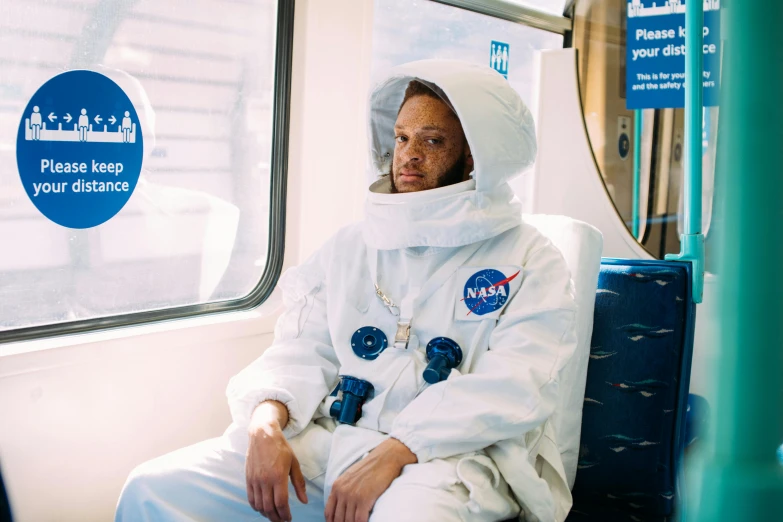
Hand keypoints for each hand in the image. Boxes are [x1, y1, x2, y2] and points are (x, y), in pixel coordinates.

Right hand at [246, 401, 307, 521]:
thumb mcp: (294, 463)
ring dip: (267, 514)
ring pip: (259, 505)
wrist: (263, 435)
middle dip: (277, 518)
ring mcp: (255, 480)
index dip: (285, 514)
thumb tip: (304, 501)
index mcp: (278, 476)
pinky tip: (263, 509)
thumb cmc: (281, 448)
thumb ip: (299, 483)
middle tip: (282, 521)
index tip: (289, 518)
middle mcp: (265, 480)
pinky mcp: (248, 479)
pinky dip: (256, 507)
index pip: (281, 503)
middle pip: (269, 507)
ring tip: (274, 516)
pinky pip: (251, 499)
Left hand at [325, 438, 416, 521]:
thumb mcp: (350, 477)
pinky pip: (359, 520)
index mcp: (336, 486)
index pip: (329, 512)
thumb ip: (343, 490)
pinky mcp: (364, 499)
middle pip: (338, 519)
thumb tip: (343, 507)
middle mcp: (342, 491)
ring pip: (348, 521)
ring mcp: (352, 496)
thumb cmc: (370, 468)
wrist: (385, 458)